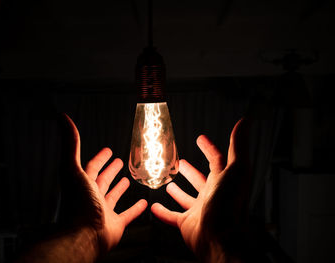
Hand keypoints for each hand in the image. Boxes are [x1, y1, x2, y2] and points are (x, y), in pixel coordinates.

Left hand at [59, 113, 147, 253]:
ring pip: (113, 197)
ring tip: (129, 179)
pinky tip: (143, 202)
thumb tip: (62, 118)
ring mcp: (104, 211)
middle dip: (110, 171)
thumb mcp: (73, 168)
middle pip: (102, 181)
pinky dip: (135, 209)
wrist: (84, 234)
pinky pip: (127, 214)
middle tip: (120, 162)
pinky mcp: (115, 224)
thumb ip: (70, 144)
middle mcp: (92, 197)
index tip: (107, 151)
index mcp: (83, 184)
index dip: (99, 158)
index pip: (92, 168)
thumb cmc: (79, 203)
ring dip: (120, 188)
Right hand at [151, 119, 250, 261]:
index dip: (209, 148)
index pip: (216, 160)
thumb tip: (245, 122)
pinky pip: (172, 216)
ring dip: (178, 190)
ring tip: (168, 182)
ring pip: (186, 198)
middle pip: (200, 179)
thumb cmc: (229, 203)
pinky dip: (163, 212)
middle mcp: (212, 195)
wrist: (220, 237)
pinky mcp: (187, 223)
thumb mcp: (236, 168)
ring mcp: (199, 210)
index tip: (201, 139)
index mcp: (222, 181)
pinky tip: (154, 206)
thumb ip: (239, 145)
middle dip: (190, 170)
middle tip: (180, 161)